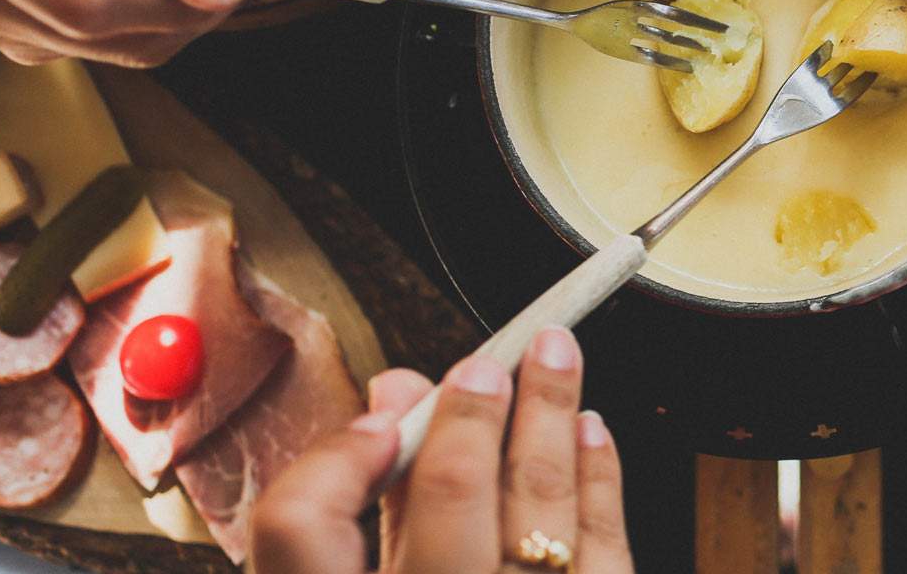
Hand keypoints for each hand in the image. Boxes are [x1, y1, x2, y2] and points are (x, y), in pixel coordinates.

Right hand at [252, 327, 634, 573]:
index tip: (374, 418)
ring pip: (542, 506)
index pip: (299, 529)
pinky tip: (591, 434)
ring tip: (557, 359)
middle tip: (490, 359)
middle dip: (474, 410)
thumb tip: (394, 399)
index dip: (334, 459)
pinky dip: (598, 479)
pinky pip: (606, 546)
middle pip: (448, 495)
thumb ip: (363, 518)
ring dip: (552, 417)